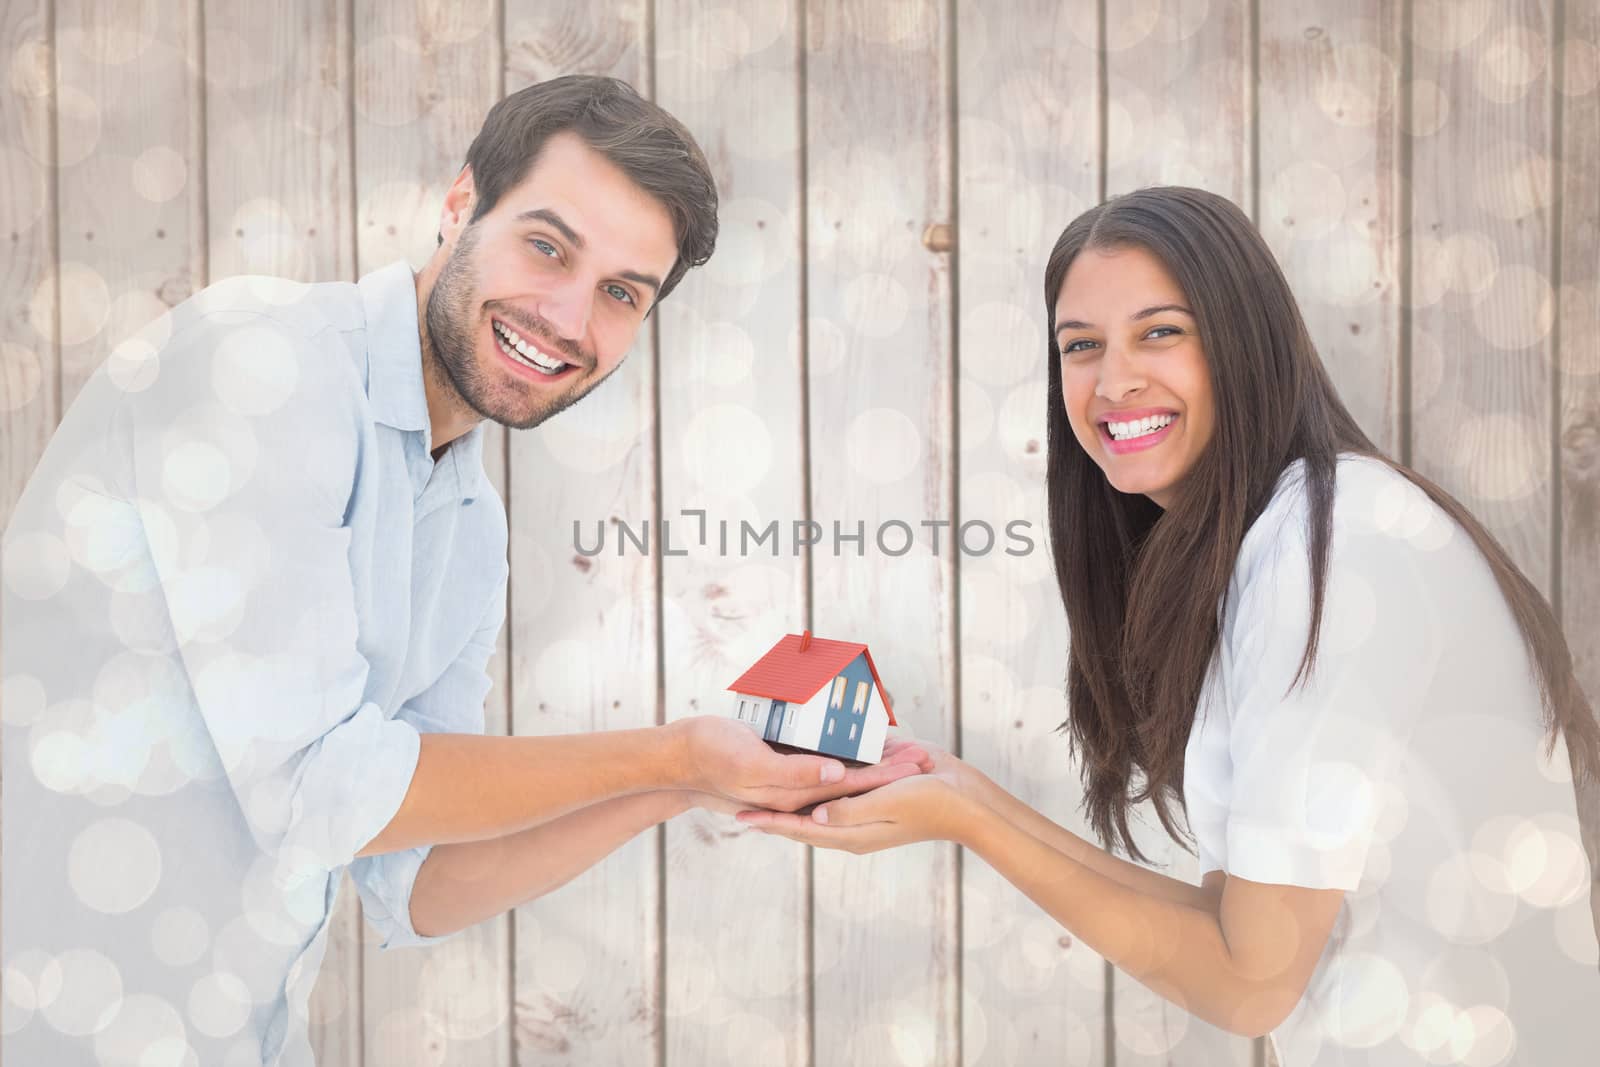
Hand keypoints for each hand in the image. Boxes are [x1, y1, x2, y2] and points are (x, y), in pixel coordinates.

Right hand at [672, 715, 927, 812]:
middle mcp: (799, 793)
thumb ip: (797, 772)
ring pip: (842, 773)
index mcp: (796, 797)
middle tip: (925, 755)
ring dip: (872, 760)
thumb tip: (839, 776)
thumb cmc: (712, 755)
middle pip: (854, 783)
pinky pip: (824, 760)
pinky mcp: (784, 765)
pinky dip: (846, 751)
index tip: (916, 762)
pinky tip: (862, 739)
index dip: (885, 774)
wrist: (679, 756)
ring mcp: (792, 781)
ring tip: (904, 748)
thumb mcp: (753, 763)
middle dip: (888, 770)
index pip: (852, 787)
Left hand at [735, 772, 977, 852]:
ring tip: (765, 793)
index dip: (771, 823)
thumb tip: (813, 817)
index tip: (742, 816)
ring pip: (818, 809)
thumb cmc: (930, 803)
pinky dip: (817, 789)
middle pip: (803, 823)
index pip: (801, 829)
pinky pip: (837, 795)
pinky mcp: (875, 797)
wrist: (965, 802)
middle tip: (742, 806)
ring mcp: (864, 813)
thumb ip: (848, 811)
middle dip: (773, 816)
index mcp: (852, 834)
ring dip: (792, 802)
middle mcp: (853, 826)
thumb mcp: (886, 806)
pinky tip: (807, 778)